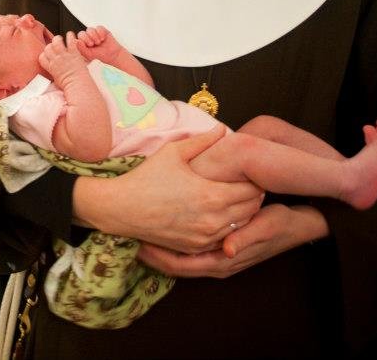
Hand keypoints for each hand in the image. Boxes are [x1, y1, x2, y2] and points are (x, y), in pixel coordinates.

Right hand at [39, 32, 86, 86]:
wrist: (78, 85)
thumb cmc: (69, 85)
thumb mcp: (56, 81)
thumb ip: (54, 74)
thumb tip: (54, 74)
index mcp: (51, 68)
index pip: (42, 57)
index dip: (44, 54)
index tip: (48, 54)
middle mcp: (56, 60)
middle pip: (48, 48)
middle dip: (50, 45)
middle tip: (54, 45)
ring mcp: (64, 56)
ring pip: (56, 42)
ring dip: (58, 39)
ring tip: (61, 39)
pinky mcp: (73, 53)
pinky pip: (70, 41)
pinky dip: (70, 36)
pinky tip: (70, 35)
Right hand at [73, 133, 264, 253]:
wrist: (121, 209)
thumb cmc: (146, 177)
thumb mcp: (173, 152)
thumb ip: (202, 141)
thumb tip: (222, 128)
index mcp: (211, 195)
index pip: (251, 190)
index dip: (255, 180)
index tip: (250, 172)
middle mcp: (212, 220)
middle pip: (251, 210)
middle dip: (253, 196)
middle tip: (248, 184)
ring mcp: (204, 237)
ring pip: (240, 227)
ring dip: (243, 214)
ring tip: (236, 199)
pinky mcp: (195, 248)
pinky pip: (224, 240)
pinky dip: (228, 228)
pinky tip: (221, 215)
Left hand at [75, 25, 120, 62]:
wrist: (112, 54)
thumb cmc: (100, 55)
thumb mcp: (89, 55)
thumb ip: (82, 49)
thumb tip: (77, 41)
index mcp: (82, 44)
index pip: (77, 39)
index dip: (82, 40)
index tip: (88, 45)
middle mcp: (87, 38)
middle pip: (82, 33)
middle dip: (87, 38)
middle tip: (93, 44)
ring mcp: (94, 33)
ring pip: (89, 29)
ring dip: (94, 36)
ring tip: (99, 42)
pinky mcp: (101, 30)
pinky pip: (98, 27)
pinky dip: (101, 33)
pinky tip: (103, 38)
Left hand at [136, 204, 328, 277]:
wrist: (297, 226)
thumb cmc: (280, 223)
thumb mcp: (267, 226)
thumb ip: (247, 237)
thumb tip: (228, 249)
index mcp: (225, 260)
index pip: (183, 265)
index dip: (160, 257)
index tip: (140, 243)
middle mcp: (219, 264)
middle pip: (177, 267)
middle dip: (154, 256)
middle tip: (131, 240)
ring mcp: (219, 259)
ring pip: (182, 261)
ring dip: (162, 252)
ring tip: (141, 237)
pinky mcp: (221, 251)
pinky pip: (190, 254)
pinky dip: (174, 247)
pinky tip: (163, 234)